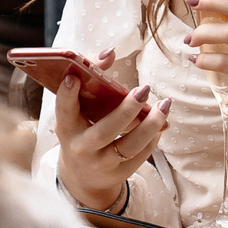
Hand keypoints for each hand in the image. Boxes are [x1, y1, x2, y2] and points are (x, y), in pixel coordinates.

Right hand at [54, 47, 167, 211]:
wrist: (83, 174)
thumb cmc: (81, 127)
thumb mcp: (77, 108)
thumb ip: (90, 77)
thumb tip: (110, 53)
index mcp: (66, 128)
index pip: (64, 111)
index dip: (67, 94)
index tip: (74, 76)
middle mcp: (81, 148)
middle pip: (104, 132)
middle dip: (126, 110)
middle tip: (144, 89)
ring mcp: (101, 164)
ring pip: (129, 146)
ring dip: (150, 124)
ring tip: (164, 104)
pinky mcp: (119, 173)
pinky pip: (140, 155)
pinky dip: (153, 137)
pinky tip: (161, 121)